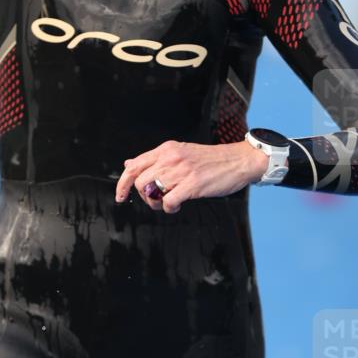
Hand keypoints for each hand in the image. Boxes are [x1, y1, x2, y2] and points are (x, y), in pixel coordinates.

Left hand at [115, 140, 270, 213]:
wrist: (237, 160)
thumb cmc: (210, 160)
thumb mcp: (179, 153)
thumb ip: (154, 159)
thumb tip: (129, 163)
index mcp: (166, 149)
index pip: (134, 165)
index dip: (122, 183)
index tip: (121, 196)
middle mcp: (171, 158)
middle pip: (139, 181)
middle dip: (143, 196)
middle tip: (154, 200)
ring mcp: (182, 171)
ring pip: (151, 191)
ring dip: (156, 203)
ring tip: (168, 203)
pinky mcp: (192, 184)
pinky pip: (168, 201)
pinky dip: (169, 208)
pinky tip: (176, 206)